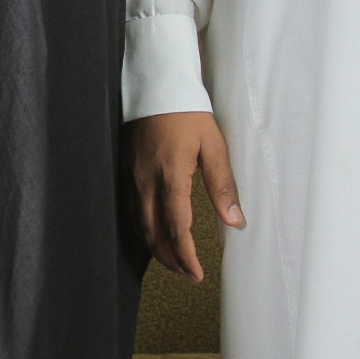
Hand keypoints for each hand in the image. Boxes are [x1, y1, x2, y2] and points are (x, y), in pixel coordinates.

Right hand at [126, 111, 243, 282]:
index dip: (187, 256)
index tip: (198, 273)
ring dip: (156, 248)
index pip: (177, 229)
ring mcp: (131, 177)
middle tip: (189, 273)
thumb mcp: (213, 145)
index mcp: (171, 176)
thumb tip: (235, 221)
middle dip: (171, 259)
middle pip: (154, 234)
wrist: (156, 85)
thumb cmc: (187, 112)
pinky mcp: (125, 171)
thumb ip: (223, 185)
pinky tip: (152, 235)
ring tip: (174, 260)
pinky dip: (141, 230)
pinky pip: (129, 210)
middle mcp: (146, 181)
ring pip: (139, 226)